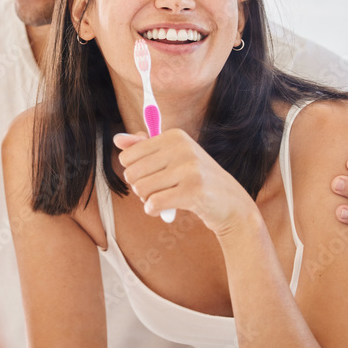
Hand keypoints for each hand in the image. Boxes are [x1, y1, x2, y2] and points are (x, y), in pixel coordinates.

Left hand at [114, 130, 253, 234]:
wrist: (231, 203)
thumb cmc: (197, 179)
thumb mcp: (172, 157)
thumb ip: (144, 146)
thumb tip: (117, 138)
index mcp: (174, 135)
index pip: (128, 156)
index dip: (134, 172)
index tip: (151, 176)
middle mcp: (182, 147)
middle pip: (132, 173)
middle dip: (139, 188)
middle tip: (157, 191)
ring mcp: (189, 168)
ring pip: (141, 189)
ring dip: (147, 200)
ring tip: (163, 200)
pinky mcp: (193, 191)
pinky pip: (154, 203)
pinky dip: (154, 211)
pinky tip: (164, 211)